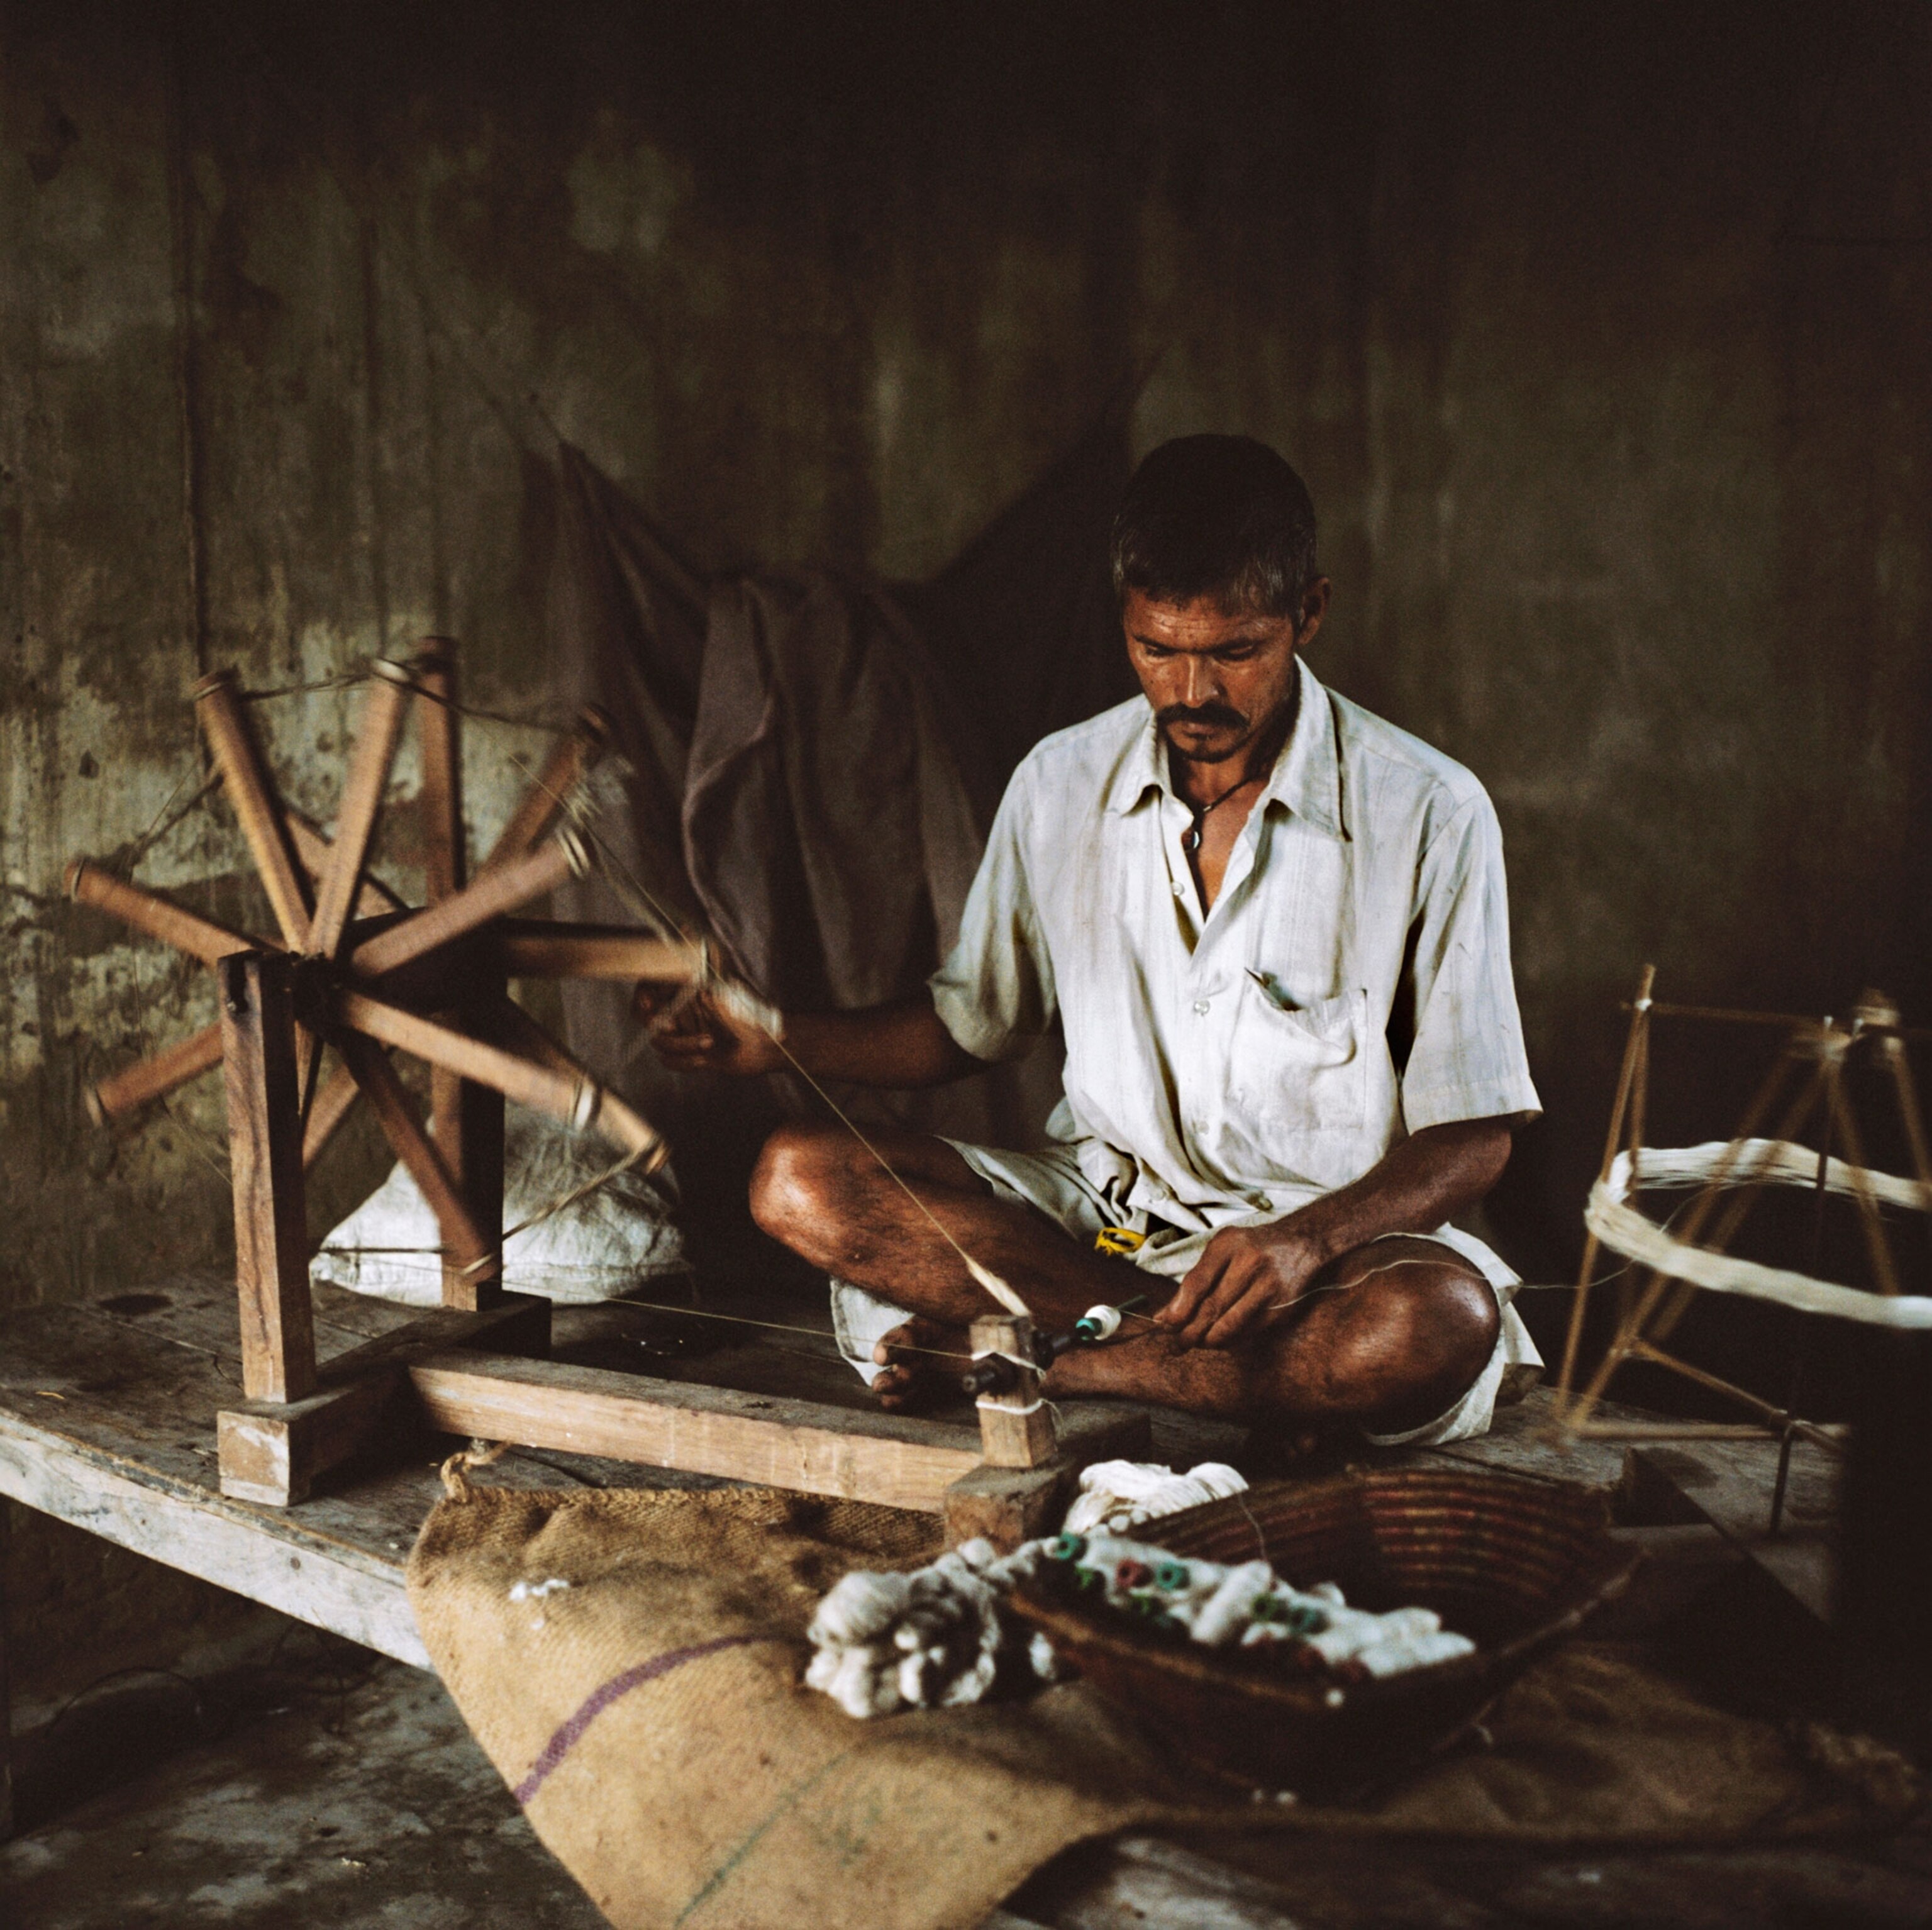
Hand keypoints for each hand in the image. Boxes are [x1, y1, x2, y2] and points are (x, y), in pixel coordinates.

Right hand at [633, 978, 787, 1075]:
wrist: (769, 1048)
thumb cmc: (753, 1019)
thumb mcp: (730, 1002)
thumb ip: (707, 997)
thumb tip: (690, 991)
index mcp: (690, 990)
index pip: (651, 987)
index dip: (643, 996)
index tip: (648, 1005)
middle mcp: (684, 1009)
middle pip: (649, 1018)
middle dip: (660, 1026)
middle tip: (673, 1029)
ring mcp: (686, 1031)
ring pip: (660, 1042)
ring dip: (681, 1047)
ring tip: (708, 1044)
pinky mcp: (691, 1053)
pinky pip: (669, 1061)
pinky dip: (683, 1063)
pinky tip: (704, 1062)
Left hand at [1154, 1221, 1328, 1346]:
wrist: (1302, 1244)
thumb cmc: (1252, 1248)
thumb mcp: (1222, 1250)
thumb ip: (1196, 1278)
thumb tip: (1165, 1316)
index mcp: (1229, 1245)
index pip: (1198, 1282)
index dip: (1179, 1309)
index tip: (1163, 1325)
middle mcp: (1250, 1264)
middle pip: (1212, 1307)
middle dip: (1189, 1331)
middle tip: (1176, 1344)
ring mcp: (1268, 1288)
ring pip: (1229, 1325)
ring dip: (1207, 1341)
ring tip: (1195, 1344)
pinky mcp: (1281, 1309)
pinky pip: (1247, 1332)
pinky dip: (1229, 1340)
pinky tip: (1218, 1339)